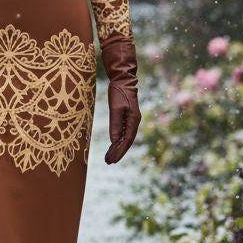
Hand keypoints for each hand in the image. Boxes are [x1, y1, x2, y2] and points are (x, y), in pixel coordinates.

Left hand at [100, 40, 139, 163]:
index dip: (119, 151)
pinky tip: (112, 146)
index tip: (112, 160)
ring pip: (124, 138)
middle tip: (108, 162)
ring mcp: (131, 120)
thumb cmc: (119, 92)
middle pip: (126, 142)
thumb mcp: (115, 108)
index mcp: (133, 120)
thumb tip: (114, 140)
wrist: (123, 79)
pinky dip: (117, 140)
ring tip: (108, 158)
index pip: (126, 140)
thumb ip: (115, 124)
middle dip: (118, 153)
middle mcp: (134, 122)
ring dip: (117, 148)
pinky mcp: (126, 117)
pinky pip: (122, 132)